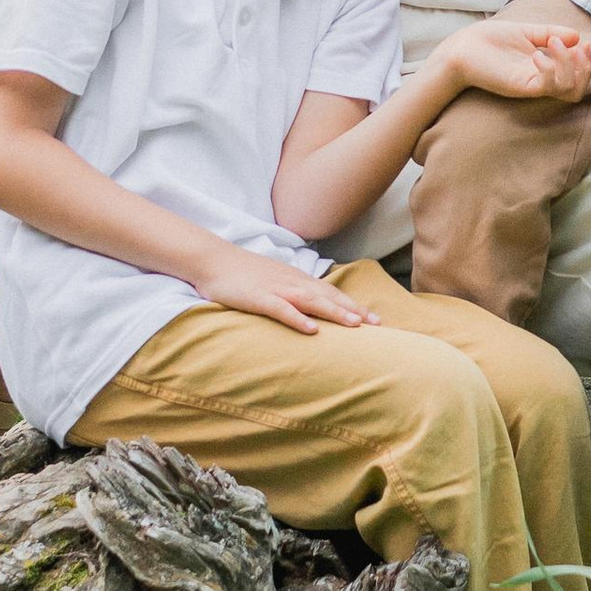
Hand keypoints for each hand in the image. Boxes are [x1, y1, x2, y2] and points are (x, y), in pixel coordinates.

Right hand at [191, 243, 377, 333]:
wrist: (213, 260)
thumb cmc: (243, 273)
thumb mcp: (273, 280)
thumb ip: (291, 291)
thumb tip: (309, 308)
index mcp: (295, 279)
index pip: (331, 293)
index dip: (353, 305)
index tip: (374, 318)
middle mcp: (291, 282)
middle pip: (328, 296)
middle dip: (353, 310)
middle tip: (377, 324)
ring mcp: (276, 289)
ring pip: (311, 301)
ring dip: (334, 313)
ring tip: (355, 326)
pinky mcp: (259, 298)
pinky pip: (281, 309)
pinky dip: (298, 319)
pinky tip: (311, 330)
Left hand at [441, 14, 590, 105]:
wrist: (462, 48)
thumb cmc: (490, 39)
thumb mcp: (527, 31)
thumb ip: (550, 33)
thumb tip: (577, 36)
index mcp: (544, 68)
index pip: (576, 77)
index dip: (586, 62)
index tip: (584, 43)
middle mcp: (540, 80)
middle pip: (576, 90)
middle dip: (583, 68)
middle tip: (576, 48)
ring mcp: (531, 85)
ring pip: (567, 90)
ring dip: (569, 65)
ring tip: (552, 45)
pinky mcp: (520, 86)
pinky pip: (547, 86)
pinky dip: (550, 69)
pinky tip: (538, 55)